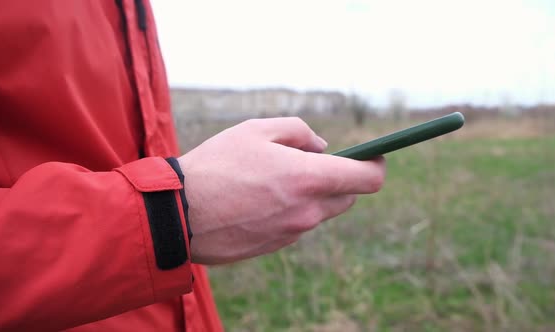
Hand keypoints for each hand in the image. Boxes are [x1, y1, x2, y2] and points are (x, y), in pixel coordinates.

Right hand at [178, 117, 385, 264]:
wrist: (178, 214)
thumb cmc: (216, 165)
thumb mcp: (256, 130)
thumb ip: (299, 131)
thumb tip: (322, 147)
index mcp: (308, 178)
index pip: (367, 180)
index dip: (376, 166)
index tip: (373, 156)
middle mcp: (307, 211)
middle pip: (346, 197)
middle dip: (338, 178)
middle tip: (309, 162)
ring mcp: (291, 232)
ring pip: (319, 212)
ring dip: (310, 195)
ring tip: (271, 180)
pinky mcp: (275, 246)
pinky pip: (296, 225)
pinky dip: (289, 211)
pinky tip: (257, 200)